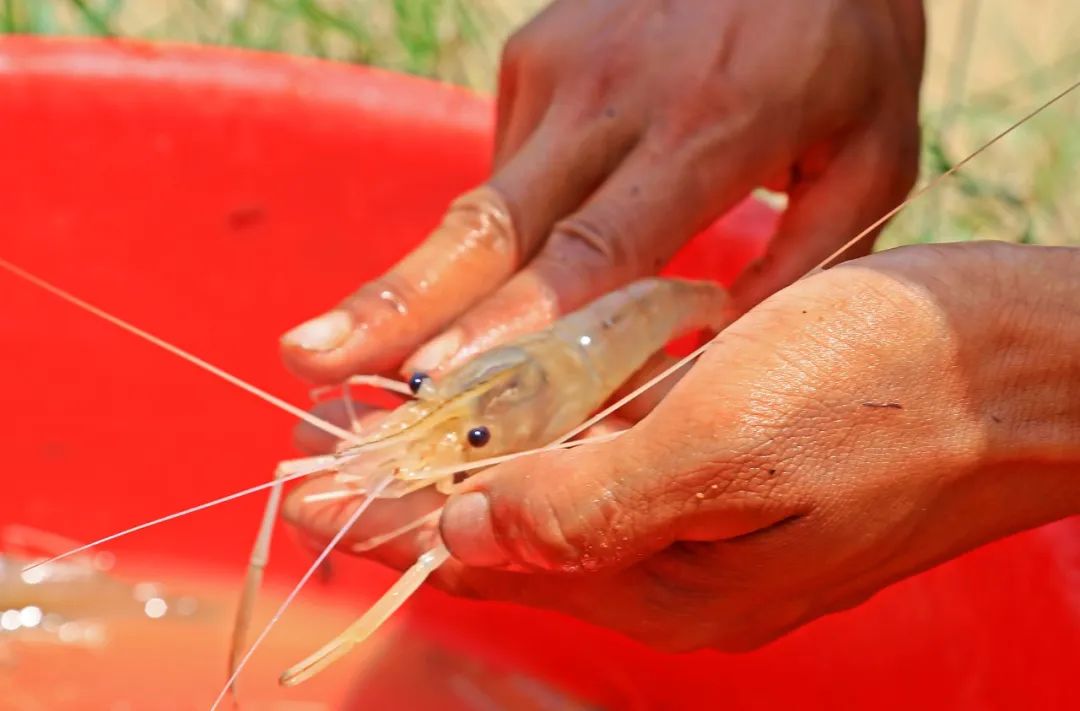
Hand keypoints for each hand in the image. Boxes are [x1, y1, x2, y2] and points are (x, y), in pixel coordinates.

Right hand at [280, 0, 924, 383]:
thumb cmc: (847, 44)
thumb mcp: (870, 159)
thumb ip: (800, 263)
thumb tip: (709, 354)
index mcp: (709, 125)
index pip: (589, 249)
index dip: (509, 323)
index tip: (435, 383)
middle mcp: (612, 94)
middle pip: (488, 223)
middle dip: (395, 301)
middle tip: (309, 356)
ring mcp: (558, 66)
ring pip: (479, 206)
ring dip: (417, 287)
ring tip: (342, 346)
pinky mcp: (532, 56)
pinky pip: (505, 169)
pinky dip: (498, 236)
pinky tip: (506, 265)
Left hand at [286, 242, 1079, 650]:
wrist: (1024, 367)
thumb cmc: (890, 389)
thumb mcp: (731, 447)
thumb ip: (593, 502)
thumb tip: (469, 536)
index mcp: (673, 583)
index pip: (490, 558)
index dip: (392, 517)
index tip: (308, 484)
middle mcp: (680, 570)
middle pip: (514, 534)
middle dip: (420, 490)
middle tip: (334, 450)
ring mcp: (708, 523)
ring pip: (559, 494)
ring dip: (481, 457)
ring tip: (399, 426)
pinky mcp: (733, 472)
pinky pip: (616, 460)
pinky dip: (556, 431)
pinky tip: (518, 407)